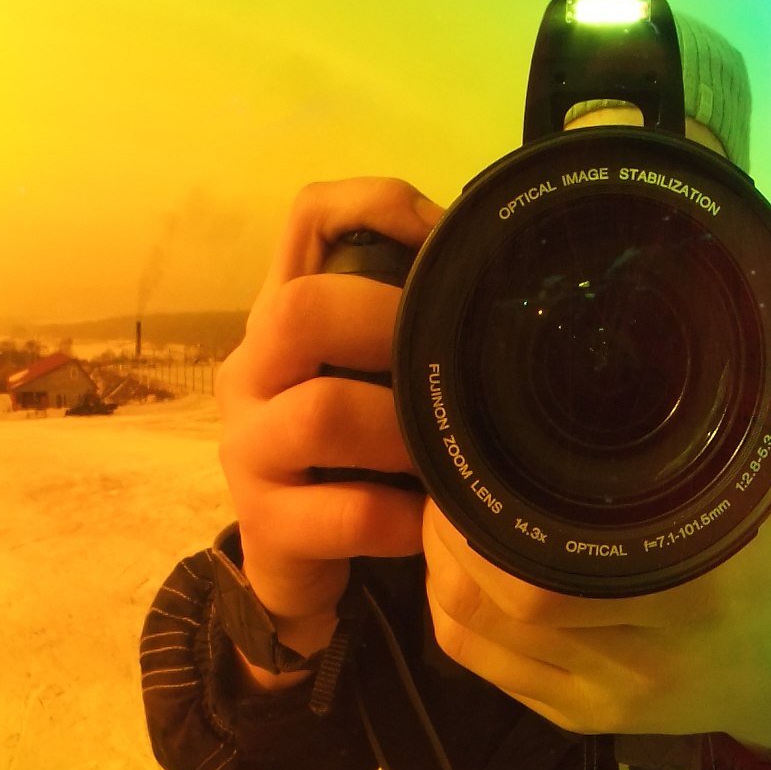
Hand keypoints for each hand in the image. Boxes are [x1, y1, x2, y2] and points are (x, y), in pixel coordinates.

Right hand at [217, 179, 443, 658]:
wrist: (304, 563)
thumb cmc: (360, 456)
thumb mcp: (383, 379)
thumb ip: (420, 330)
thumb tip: (521, 286)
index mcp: (287, 316)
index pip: (310, 217)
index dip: (377, 206)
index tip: (445, 239)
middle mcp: (252, 369)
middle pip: (301, 310)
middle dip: (393, 331)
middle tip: (454, 367)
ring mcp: (249, 447)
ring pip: (321, 414)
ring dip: (404, 435)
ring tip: (448, 457)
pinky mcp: (265, 524)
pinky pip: (349, 513)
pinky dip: (406, 519)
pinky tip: (434, 526)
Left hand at [422, 378, 770, 751]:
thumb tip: (763, 323)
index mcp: (702, 591)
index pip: (558, 569)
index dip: (494, 516)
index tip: (478, 456)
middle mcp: (647, 654)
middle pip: (503, 602)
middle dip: (452, 535)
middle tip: (446, 478)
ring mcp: (606, 696)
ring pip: (479, 637)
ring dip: (441, 573)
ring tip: (444, 516)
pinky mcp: (577, 720)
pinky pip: (484, 670)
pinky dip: (451, 616)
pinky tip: (456, 572)